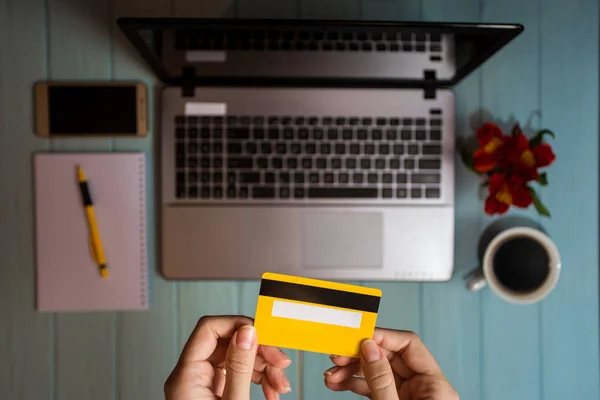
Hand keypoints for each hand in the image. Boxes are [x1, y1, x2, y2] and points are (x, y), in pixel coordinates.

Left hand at [165, 315, 291, 399]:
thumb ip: (240, 367)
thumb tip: (247, 332)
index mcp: (186, 376)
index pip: (209, 328)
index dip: (238, 325)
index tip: (265, 333)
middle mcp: (191, 376)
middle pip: (227, 343)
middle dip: (259, 351)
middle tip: (282, 363)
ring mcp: (202, 385)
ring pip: (236, 359)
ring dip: (263, 368)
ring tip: (281, 386)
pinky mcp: (213, 394)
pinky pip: (236, 376)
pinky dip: (257, 380)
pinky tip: (272, 392)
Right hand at [324, 328, 458, 399]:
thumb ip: (382, 380)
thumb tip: (370, 349)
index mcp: (436, 386)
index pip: (409, 344)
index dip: (382, 336)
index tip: (358, 335)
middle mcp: (423, 389)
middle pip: (389, 356)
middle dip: (359, 355)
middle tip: (338, 353)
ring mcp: (408, 397)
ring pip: (377, 372)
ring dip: (351, 369)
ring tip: (331, 373)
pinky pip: (373, 386)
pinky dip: (354, 383)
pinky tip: (337, 382)